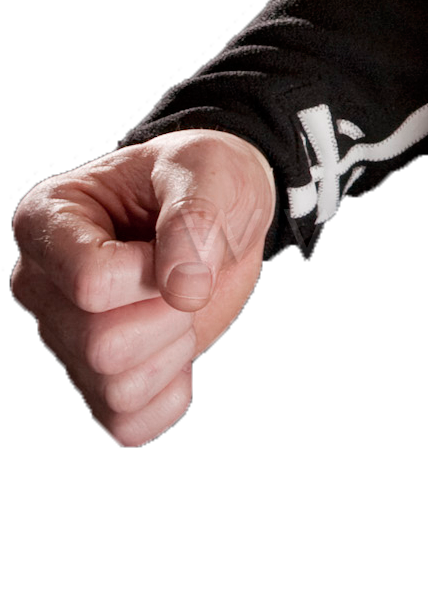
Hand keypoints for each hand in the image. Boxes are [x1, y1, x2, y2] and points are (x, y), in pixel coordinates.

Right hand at [12, 132, 276, 446]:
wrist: (221, 212)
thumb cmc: (203, 178)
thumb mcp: (208, 170)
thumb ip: (194, 217)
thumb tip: (182, 289)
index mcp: (45, 221)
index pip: (90, 284)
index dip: (152, 273)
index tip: (173, 240)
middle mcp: (37, 284)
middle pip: (100, 344)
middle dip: (167, 315)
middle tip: (183, 276)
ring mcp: (60, 337)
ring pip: (115, 386)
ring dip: (172, 349)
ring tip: (175, 303)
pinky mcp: (94, 381)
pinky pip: (128, 424)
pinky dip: (170, 394)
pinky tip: (176, 348)